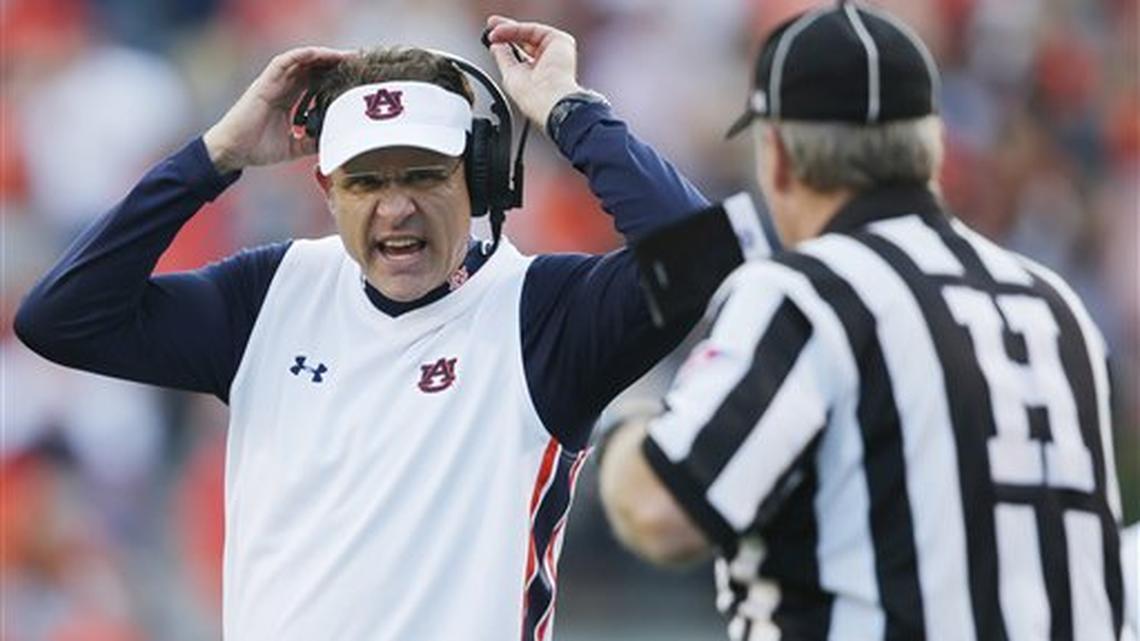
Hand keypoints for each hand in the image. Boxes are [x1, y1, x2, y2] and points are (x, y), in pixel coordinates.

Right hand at [203, 46, 353, 173]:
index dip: (335, 76)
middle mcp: (283, 87)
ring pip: (301, 61)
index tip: (357, 77)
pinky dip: (299, 56)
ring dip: (322, 56)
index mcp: (290, 99)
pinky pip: (282, 63)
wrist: (234, 151)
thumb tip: (336, 144)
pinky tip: (317, 54)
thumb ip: (314, 141)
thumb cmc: (258, 148)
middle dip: (334, 63)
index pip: (316, 81)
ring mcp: (273, 83)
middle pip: (312, 68)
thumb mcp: (295, 146)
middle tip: (358, 61)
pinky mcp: (263, 83)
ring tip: (344, 55)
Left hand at [483, 16, 584, 129]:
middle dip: (506, 32)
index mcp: (540, 72)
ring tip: (492, 34)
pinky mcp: (560, 41)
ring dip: (508, 30)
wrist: (549, 100)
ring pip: (529, 33)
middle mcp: (550, 61)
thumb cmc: (534, 98)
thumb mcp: (510, 76)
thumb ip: (503, 59)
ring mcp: (556, 50)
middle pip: (526, 40)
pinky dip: (515, 29)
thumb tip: (495, 46)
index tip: (491, 40)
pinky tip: (501, 32)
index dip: (506, 44)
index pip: (521, 53)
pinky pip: (533, 30)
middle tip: (490, 28)